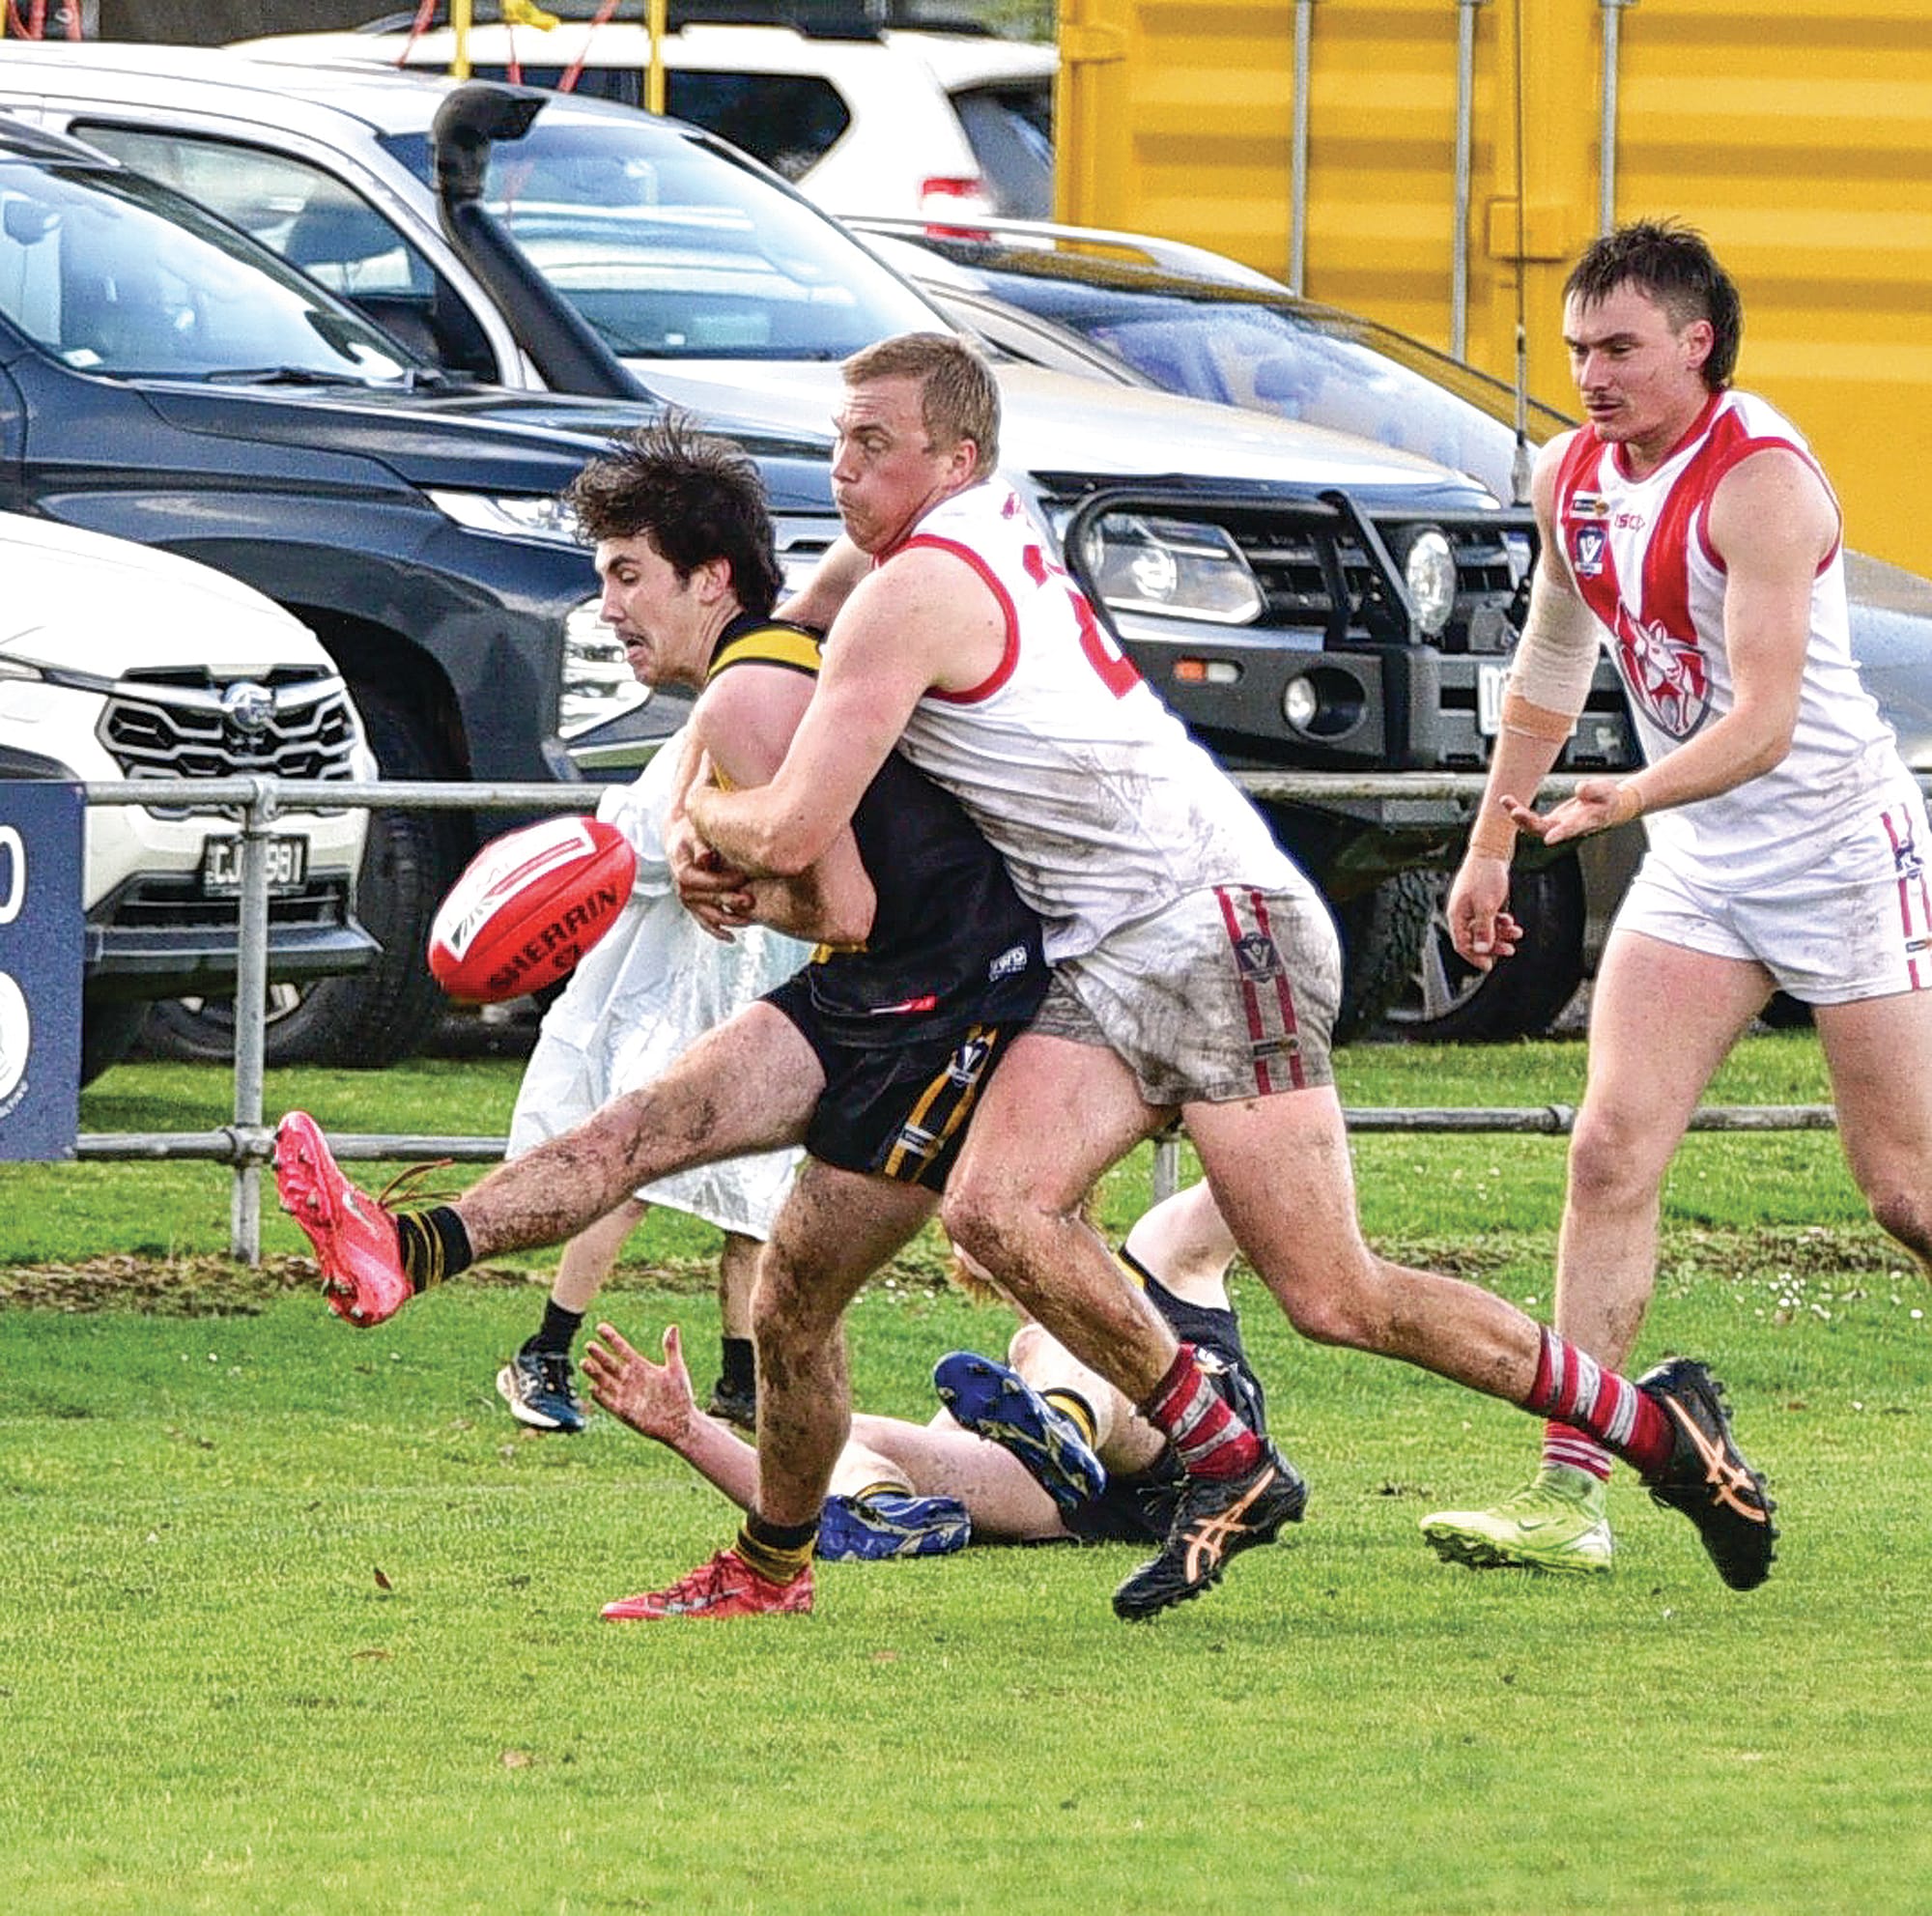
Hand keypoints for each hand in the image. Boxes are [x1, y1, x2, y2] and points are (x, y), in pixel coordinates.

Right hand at [582, 1321, 697, 1444]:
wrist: (681, 1422)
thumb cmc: (681, 1395)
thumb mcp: (676, 1369)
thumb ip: (671, 1349)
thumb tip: (673, 1326)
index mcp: (641, 1367)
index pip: (622, 1349)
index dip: (611, 1339)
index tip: (600, 1327)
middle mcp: (630, 1379)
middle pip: (610, 1364)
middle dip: (599, 1355)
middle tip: (590, 1345)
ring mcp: (626, 1395)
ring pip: (605, 1381)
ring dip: (595, 1373)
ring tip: (585, 1362)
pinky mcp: (624, 1412)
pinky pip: (609, 1403)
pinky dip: (601, 1396)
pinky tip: (593, 1388)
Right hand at [666, 801, 753, 941]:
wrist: (683, 840)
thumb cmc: (692, 834)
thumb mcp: (695, 833)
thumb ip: (702, 846)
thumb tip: (704, 858)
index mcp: (682, 870)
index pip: (699, 881)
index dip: (720, 882)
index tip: (741, 878)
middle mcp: (683, 889)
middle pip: (706, 900)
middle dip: (729, 902)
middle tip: (751, 901)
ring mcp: (689, 900)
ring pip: (707, 916)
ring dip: (728, 920)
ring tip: (748, 920)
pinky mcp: (696, 906)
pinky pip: (705, 923)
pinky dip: (717, 931)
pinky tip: (732, 938)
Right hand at [1445, 852, 1523, 969]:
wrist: (1492, 851)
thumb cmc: (1485, 874)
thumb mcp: (1486, 906)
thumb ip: (1483, 930)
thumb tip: (1480, 950)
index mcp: (1457, 915)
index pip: (1461, 944)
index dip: (1474, 957)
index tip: (1488, 965)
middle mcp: (1463, 913)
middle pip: (1474, 939)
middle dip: (1493, 946)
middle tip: (1509, 951)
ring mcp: (1472, 908)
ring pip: (1485, 930)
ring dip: (1501, 934)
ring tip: (1516, 933)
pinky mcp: (1482, 902)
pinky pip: (1490, 920)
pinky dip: (1501, 923)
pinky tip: (1511, 922)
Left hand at [1504, 778, 1637, 846]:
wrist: (1607, 808)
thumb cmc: (1607, 799)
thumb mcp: (1607, 791)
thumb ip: (1594, 790)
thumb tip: (1579, 789)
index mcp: (1585, 822)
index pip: (1571, 829)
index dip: (1560, 834)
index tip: (1549, 839)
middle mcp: (1568, 827)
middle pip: (1545, 830)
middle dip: (1529, 823)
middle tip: (1515, 812)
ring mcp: (1558, 826)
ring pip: (1535, 827)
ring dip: (1519, 817)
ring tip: (1506, 800)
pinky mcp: (1551, 822)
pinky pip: (1531, 820)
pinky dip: (1519, 811)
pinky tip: (1507, 800)